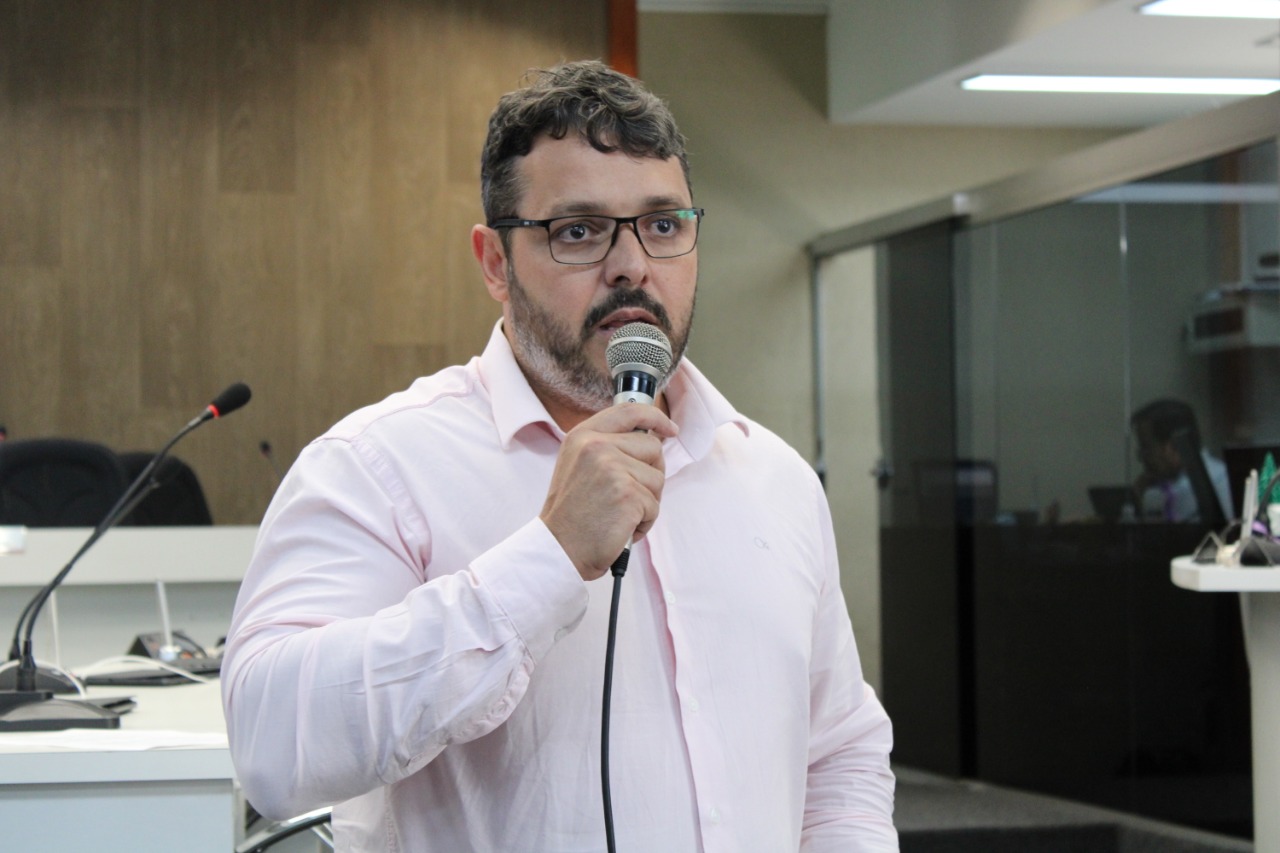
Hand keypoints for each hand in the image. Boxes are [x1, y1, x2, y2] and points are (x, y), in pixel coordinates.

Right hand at [540, 405, 678, 580]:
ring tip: (618, 513)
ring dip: (646, 501)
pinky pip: (655, 505)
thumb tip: (651, 437)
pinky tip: (620, 527)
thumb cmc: (572, 514)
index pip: (629, 410)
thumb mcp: (579, 465)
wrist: (558, 549)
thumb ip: (608, 445)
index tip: (669, 428)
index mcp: (583, 435)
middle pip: (652, 446)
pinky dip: (644, 522)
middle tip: (625, 495)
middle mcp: (596, 445)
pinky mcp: (628, 494)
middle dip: (649, 473)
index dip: (655, 417)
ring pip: (658, 477)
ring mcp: (612, 468)